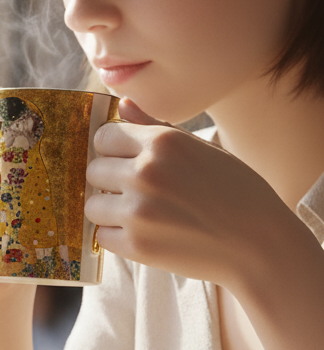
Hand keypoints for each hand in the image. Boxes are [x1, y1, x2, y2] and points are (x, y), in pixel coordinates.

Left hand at [85, 99, 287, 288]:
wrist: (258, 244)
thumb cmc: (233, 193)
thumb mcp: (201, 150)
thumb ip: (155, 128)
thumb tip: (121, 104)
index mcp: (163, 142)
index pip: (103, 137)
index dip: (113, 151)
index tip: (127, 162)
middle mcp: (146, 172)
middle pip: (94, 171)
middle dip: (109, 182)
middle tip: (138, 193)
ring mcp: (139, 210)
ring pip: (91, 206)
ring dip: (109, 212)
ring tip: (142, 215)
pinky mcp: (136, 245)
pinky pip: (101, 235)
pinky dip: (117, 237)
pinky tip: (146, 234)